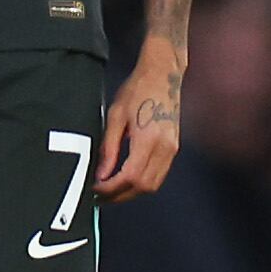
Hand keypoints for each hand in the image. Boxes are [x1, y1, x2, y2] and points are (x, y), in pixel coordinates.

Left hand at [96, 48, 184, 200]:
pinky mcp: (173, 148)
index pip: (130, 177)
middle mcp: (164, 147)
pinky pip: (159, 175)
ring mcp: (171, 149)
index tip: (97, 189)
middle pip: (143, 186)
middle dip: (120, 195)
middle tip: (101, 195)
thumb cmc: (138, 90)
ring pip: (153, 184)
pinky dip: (142, 183)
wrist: (162, 76)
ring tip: (111, 190)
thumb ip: (109, 148)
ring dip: (132, 192)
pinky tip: (127, 179)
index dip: (112, 188)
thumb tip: (102, 174)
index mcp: (148, 138)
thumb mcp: (115, 116)